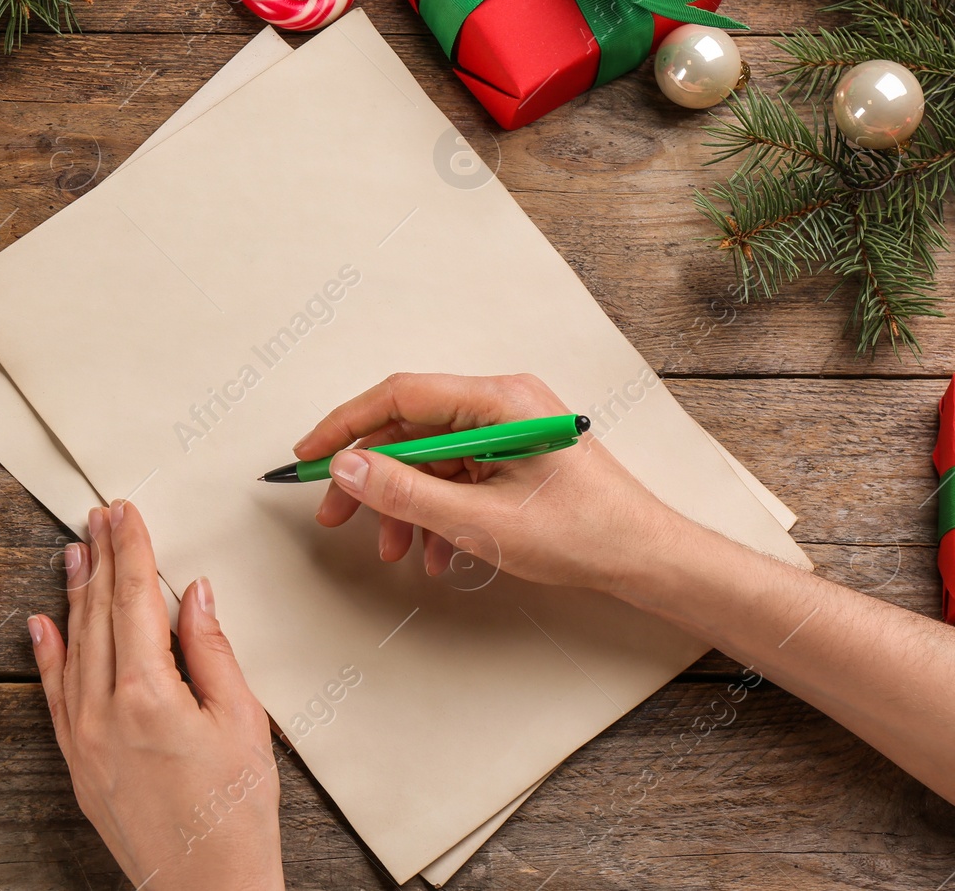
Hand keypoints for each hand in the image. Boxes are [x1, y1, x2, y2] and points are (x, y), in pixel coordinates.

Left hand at [29, 501, 284, 890]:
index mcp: (148, 694)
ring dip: (73, 594)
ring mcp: (82, 738)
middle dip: (100, 558)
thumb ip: (212, 651)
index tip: (126, 513)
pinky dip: (47, 654)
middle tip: (99, 516)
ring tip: (74, 551)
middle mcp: (103, 711)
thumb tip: (195, 594)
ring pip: (72, 647)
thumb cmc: (234, 815)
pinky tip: (42, 624)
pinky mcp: (76, 763)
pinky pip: (54, 694)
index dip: (131, 550)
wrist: (206, 889)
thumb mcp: (241, 721)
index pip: (135, 599)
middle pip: (99, 614)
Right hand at [297, 373, 690, 593]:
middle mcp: (503, 403)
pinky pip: (456, 475)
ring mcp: (508, 429)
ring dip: (404, 504)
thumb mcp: (481, 521)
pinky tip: (432, 551)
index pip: (401, 396)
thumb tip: (349, 469)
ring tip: (392, 549)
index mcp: (500, 400)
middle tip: (335, 514)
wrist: (644, 557)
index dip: (347, 425)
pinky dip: (436, 511)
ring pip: (430, 458)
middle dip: (371, 477)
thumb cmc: (584, 533)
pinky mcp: (513, 456)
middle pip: (411, 428)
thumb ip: (408, 493)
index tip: (310, 455)